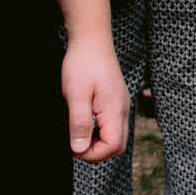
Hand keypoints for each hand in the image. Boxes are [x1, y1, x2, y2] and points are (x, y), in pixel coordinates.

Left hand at [61, 33, 129, 162]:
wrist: (92, 40)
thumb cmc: (83, 64)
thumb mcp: (76, 95)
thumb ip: (80, 124)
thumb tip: (79, 149)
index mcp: (115, 110)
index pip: (112, 146)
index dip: (92, 154)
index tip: (73, 146)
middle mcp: (123, 109)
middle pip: (118, 146)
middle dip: (97, 152)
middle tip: (75, 142)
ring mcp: (121, 105)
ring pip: (117, 136)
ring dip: (99, 142)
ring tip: (78, 132)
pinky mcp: (116, 100)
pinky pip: (114, 125)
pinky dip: (101, 131)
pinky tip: (86, 121)